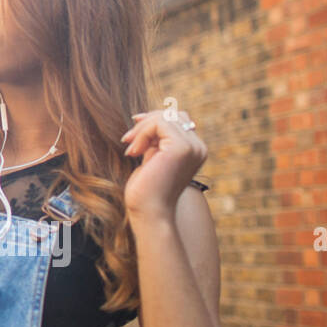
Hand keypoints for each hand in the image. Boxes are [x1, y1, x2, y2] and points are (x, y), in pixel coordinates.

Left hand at [120, 108, 207, 222]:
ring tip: (131, 149)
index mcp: (195, 150)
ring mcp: (192, 147)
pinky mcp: (182, 147)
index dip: (154, 120)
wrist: (150, 212)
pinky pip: (159, 123)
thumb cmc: (147, 189)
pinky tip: (134, 152)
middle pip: (172, 114)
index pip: (178, 119)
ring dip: (141, 130)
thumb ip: (156, 140)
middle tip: (128, 140)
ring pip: (164, 117)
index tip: (133, 133)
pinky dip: (142, 133)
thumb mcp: (153, 157)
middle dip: (147, 122)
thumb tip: (145, 117)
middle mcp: (198, 147)